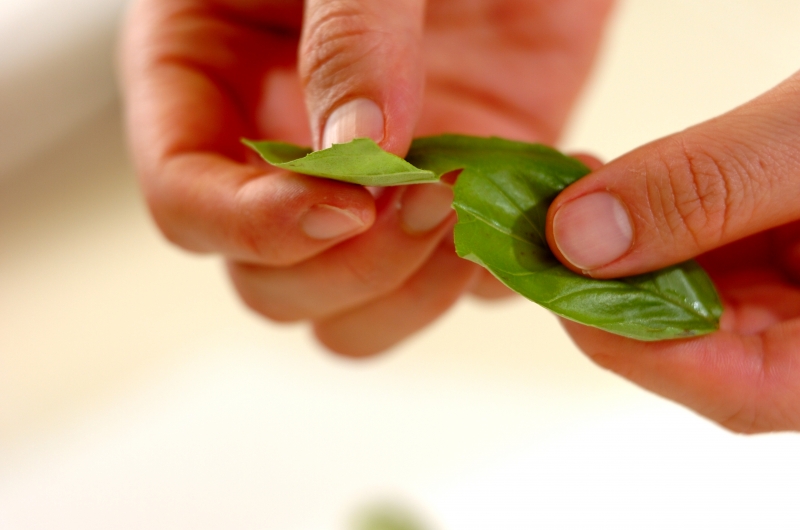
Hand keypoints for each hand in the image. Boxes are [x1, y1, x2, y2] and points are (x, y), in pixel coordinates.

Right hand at [121, 0, 612, 355]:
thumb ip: (347, 33)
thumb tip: (356, 151)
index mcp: (210, 82)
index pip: (186, 201)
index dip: (252, 226)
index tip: (342, 205)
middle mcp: (284, 154)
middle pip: (270, 284)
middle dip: (345, 266)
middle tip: (426, 200)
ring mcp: (372, 188)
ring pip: (356, 311)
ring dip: (414, 292)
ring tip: (473, 212)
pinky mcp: (455, 196)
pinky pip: (459, 281)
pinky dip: (500, 269)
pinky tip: (542, 200)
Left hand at [546, 70, 799, 432]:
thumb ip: (706, 188)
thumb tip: (581, 238)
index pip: (734, 390)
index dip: (627, 341)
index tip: (551, 282)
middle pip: (695, 351)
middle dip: (605, 289)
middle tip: (538, 229)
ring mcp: (795, 305)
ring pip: (686, 305)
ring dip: (616, 254)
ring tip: (565, 194)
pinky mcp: (779, 264)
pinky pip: (703, 264)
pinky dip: (650, 227)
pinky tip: (610, 190)